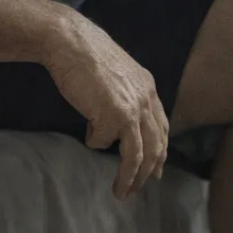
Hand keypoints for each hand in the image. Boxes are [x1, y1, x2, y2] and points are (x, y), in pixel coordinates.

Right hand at [44, 15, 167, 199]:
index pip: (162, 128)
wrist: (70, 41)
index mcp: (148, 88)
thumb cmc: (84, 53)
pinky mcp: (114, 116)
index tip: (156, 171)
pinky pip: (103, 142)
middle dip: (147, 172)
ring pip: (137, 155)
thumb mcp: (116, 73)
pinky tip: (88, 135)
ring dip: (129, 177)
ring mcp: (132, 109)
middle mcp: (146, 99)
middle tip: (137, 189)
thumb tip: (117, 121)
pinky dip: (95, 142)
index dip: (160, 151)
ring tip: (120, 191)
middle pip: (155, 147)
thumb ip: (124, 95)